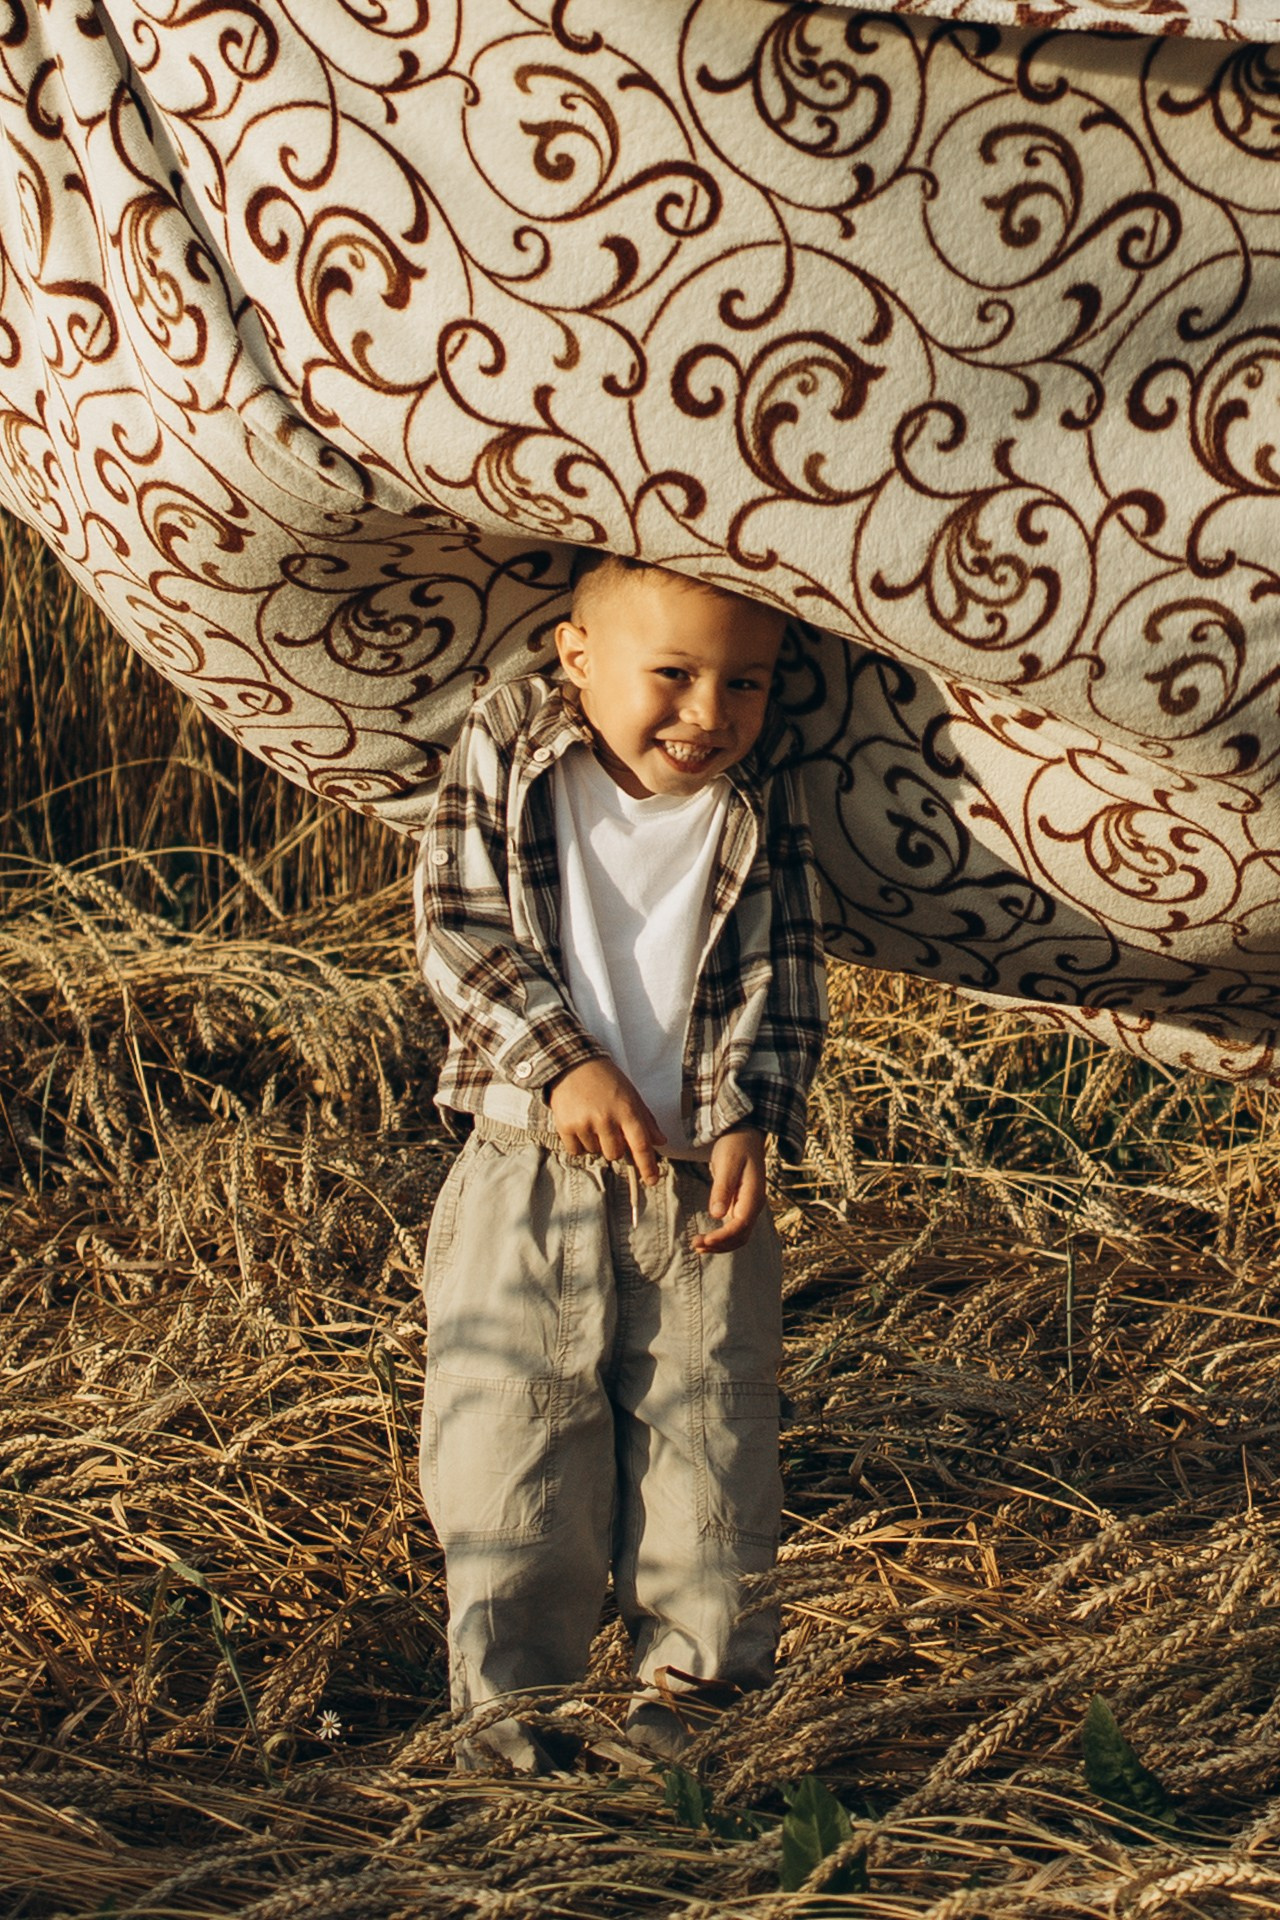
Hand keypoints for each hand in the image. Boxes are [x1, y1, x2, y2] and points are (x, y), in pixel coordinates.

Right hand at [547, 1058, 664, 1182]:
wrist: (572, 1064)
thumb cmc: (606, 1079)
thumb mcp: (631, 1094)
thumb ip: (646, 1119)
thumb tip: (660, 1141)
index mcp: (626, 1110)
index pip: (641, 1145)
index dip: (648, 1166)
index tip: (652, 1180)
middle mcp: (606, 1120)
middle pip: (616, 1154)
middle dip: (615, 1146)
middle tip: (609, 1126)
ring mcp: (585, 1124)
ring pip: (596, 1152)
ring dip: (596, 1142)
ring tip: (592, 1119)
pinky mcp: (566, 1127)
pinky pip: (577, 1151)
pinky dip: (579, 1143)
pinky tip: (579, 1123)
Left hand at [693, 1125, 766, 1252]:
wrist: (745, 1135)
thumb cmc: (735, 1145)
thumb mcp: (727, 1162)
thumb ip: (722, 1188)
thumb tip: (717, 1215)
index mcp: (754, 1195)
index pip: (741, 1224)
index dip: (723, 1236)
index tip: (704, 1240)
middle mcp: (754, 1204)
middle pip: (741, 1235)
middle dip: (720, 1244)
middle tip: (695, 1244)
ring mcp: (749, 1206)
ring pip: (739, 1235)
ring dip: (720, 1244)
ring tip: (698, 1245)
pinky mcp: (741, 1205)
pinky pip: (734, 1228)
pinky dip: (722, 1237)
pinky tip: (707, 1239)